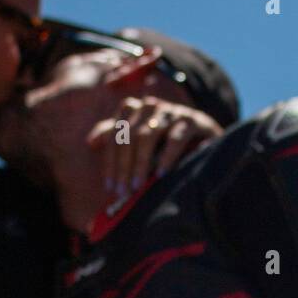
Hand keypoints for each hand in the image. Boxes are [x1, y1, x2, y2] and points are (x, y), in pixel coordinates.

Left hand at [87, 96, 222, 198]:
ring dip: (141, 163)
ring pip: (147, 135)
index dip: (110, 161)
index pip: (114, 134)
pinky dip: (167, 157)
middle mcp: (150, 106)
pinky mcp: (192, 120)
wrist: (206, 139)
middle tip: (123, 191)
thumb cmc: (166, 144)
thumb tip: (90, 141)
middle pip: (128, 135)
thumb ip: (117, 138)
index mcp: (133, 109)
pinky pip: (175, 138)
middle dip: (123, 166)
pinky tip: (161, 174)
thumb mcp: (140, 141)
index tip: (110, 187)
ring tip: (138, 186)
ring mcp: (171, 111)